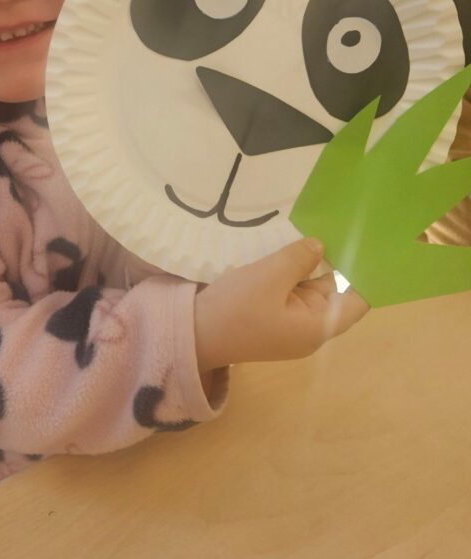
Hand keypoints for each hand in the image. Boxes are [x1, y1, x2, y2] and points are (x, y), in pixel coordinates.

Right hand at [194, 238, 368, 369]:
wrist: (194, 334)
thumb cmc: (236, 310)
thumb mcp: (269, 277)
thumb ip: (299, 259)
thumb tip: (320, 247)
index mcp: (318, 327)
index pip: (356, 301)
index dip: (363, 274)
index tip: (364, 243)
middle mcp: (310, 329)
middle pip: (333, 292)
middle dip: (332, 263)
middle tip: (338, 224)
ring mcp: (290, 324)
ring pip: (309, 289)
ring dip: (306, 265)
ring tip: (314, 229)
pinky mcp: (273, 317)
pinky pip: (290, 292)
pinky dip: (290, 273)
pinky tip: (287, 250)